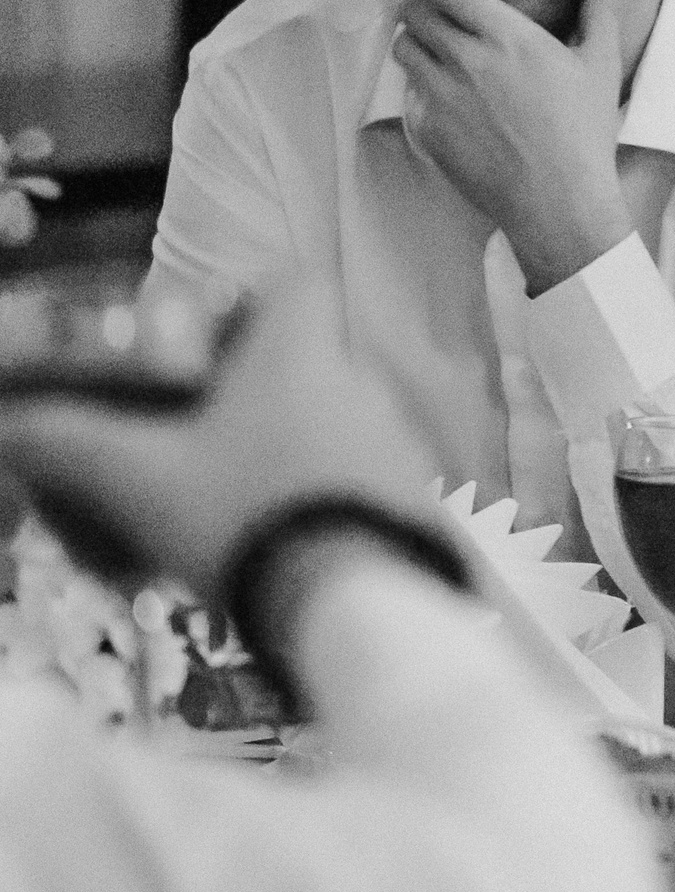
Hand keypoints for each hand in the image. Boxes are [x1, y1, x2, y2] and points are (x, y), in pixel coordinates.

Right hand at [0, 283, 438, 604]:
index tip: (204, 345)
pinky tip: (281, 546)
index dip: (248, 302)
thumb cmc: (242, 516)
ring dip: (286, 455)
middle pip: (306, 365)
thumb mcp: (136, 481)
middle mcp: (361, 387)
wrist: (358, 605)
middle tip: (197, 445)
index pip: (294, 286)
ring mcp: (400, 446)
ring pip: (334, 428)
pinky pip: (363, 484)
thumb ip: (67, 444)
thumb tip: (9, 426)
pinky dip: (322, 503)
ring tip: (231, 507)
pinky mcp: (418, 504)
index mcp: (299, 357)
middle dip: (252, 398)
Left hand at [388, 0, 631, 294]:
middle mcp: (466, 60)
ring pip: (403, 48)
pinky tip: (436, 87)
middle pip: (412, 11)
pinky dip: (417, 83)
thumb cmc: (584, 134)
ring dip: (408, 35)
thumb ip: (599, 10)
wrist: (557, 202)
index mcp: (507, 37)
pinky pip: (408, 92)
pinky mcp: (427, 129)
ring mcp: (441, 96)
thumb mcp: (600, 66)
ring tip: (418, 35)